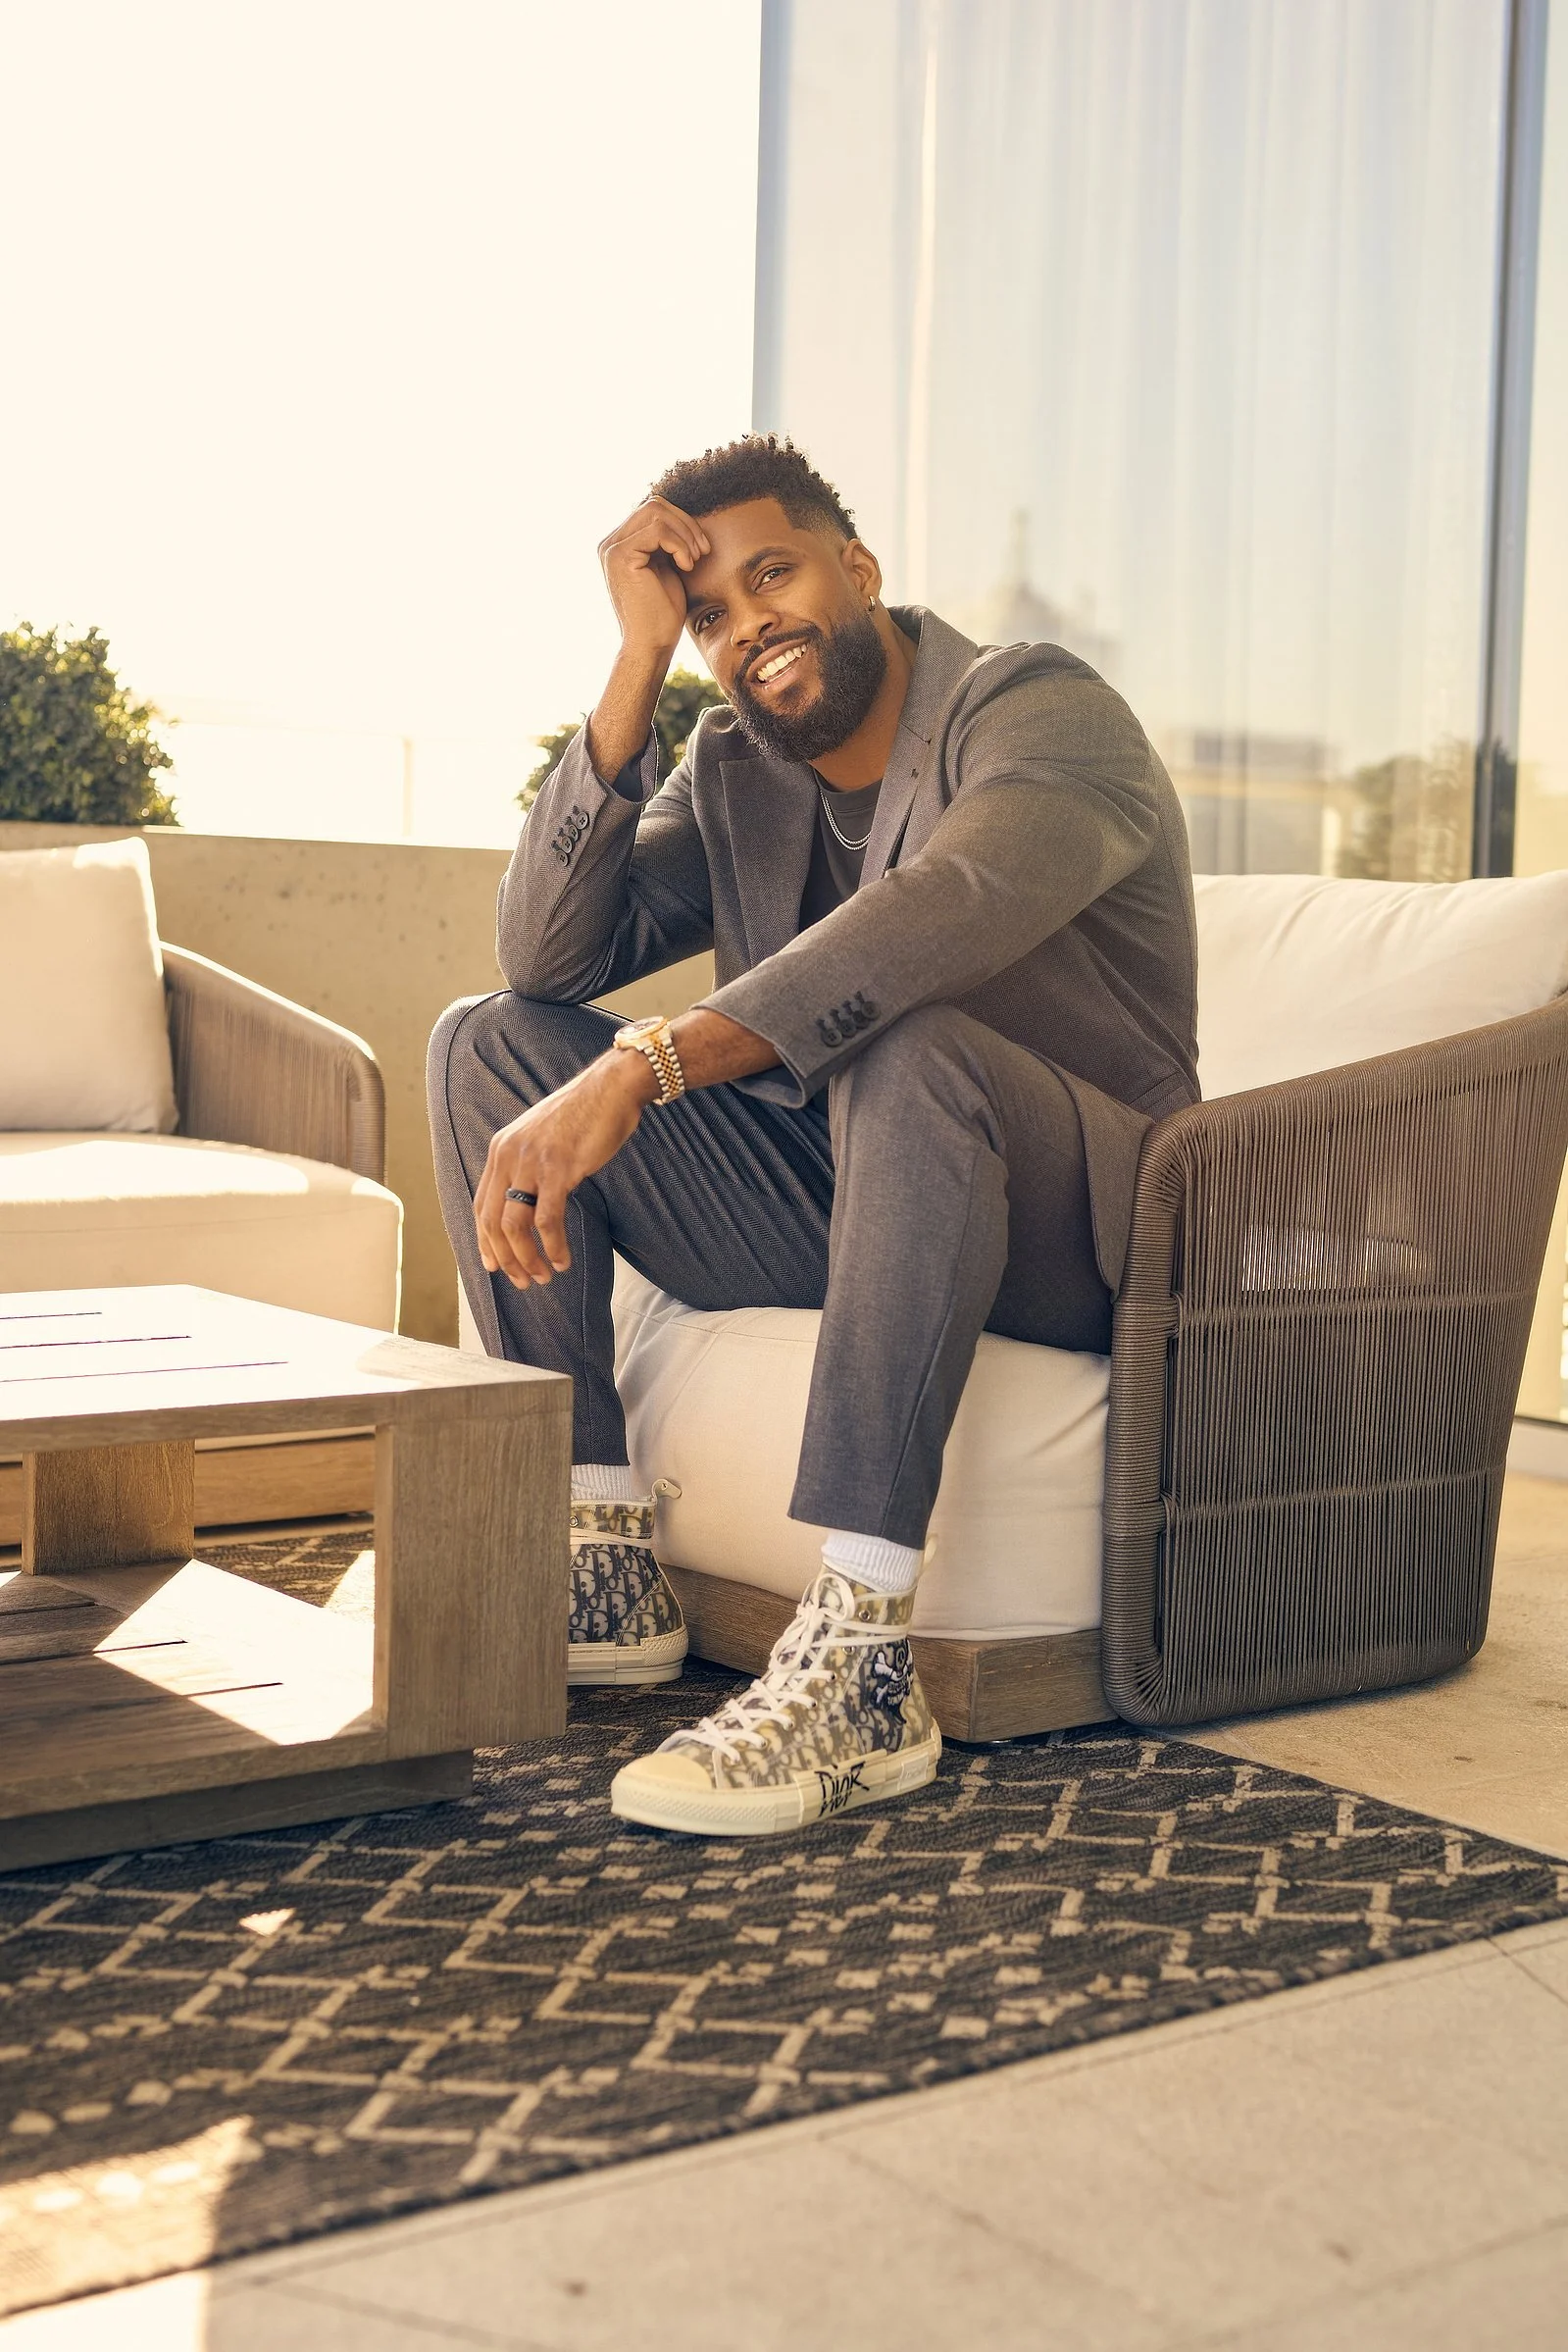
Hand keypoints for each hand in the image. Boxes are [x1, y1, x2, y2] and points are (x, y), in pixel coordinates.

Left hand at [475, 1051, 653, 1286]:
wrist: (610, 1089)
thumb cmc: (584, 1116)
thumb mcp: (541, 1138)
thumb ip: (527, 1163)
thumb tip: (526, 1199)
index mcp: (501, 1149)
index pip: (481, 1206)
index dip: (485, 1241)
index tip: (496, 1266)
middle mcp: (508, 1156)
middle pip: (493, 1222)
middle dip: (506, 1259)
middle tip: (523, 1281)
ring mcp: (531, 1163)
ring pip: (514, 1226)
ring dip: (527, 1259)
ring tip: (543, 1277)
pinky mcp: (558, 1170)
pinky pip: (546, 1220)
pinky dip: (553, 1247)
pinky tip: (562, 1261)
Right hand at [597, 496, 711, 668]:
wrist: (650, 645)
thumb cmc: (662, 614)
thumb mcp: (666, 567)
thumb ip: (665, 541)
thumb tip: (679, 514)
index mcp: (620, 543)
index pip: (653, 509)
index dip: (683, 522)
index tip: (701, 549)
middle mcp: (610, 543)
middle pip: (654, 504)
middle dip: (686, 523)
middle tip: (703, 551)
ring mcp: (612, 548)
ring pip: (656, 512)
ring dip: (684, 534)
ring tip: (694, 560)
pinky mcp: (620, 556)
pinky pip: (658, 530)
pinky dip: (679, 545)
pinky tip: (686, 566)